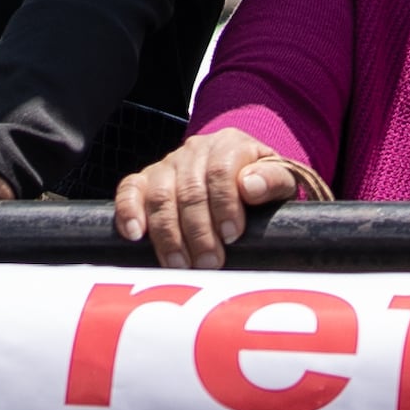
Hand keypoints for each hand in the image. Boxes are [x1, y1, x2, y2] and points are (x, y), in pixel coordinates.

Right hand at [112, 129, 312, 267]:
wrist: (240, 178)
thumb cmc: (261, 185)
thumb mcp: (280, 182)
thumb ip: (273, 180)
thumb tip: (250, 186)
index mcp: (230, 144)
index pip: (220, 171)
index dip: (224, 205)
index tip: (232, 236)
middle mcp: (195, 150)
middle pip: (189, 190)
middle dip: (198, 231)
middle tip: (209, 263)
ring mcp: (167, 164)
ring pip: (160, 196)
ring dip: (168, 234)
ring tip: (180, 265)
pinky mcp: (145, 180)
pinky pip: (129, 190)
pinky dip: (128, 211)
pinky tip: (135, 235)